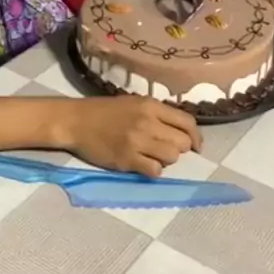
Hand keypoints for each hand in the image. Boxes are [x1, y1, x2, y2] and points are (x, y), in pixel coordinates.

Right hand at [65, 96, 201, 176]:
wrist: (76, 122)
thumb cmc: (104, 111)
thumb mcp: (134, 103)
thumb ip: (157, 114)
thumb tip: (180, 130)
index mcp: (150, 106)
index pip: (187, 122)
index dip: (196, 136)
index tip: (196, 146)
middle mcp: (147, 122)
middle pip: (182, 143)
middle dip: (179, 149)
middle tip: (166, 149)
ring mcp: (137, 142)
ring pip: (171, 158)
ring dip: (166, 160)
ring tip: (152, 156)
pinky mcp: (127, 159)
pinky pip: (155, 171)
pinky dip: (153, 170)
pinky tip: (143, 165)